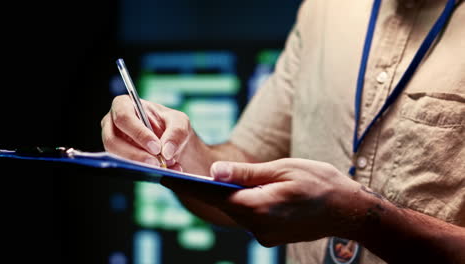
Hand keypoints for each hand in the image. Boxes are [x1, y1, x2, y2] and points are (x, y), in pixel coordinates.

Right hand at [101, 95, 200, 170]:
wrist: (171, 141)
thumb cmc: (170, 124)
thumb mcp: (180, 122)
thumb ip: (176, 133)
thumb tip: (166, 152)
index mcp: (124, 105)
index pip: (124, 117)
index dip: (138, 133)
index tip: (156, 147)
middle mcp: (112, 123)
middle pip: (113, 141)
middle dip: (136, 155)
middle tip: (157, 163)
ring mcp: (112, 141)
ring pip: (117, 157)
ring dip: (140, 165)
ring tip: (163, 167)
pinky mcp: (117, 157)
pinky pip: (125, 167)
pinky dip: (145, 171)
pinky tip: (165, 171)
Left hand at [162, 158, 362, 246]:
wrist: (348, 210)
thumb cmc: (320, 182)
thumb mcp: (283, 169)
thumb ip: (247, 173)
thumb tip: (214, 173)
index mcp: (259, 206)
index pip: (214, 196)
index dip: (189, 186)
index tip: (166, 177)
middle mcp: (257, 226)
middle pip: (222, 205)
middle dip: (203, 190)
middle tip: (181, 174)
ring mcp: (264, 235)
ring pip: (235, 212)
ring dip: (223, 197)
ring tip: (208, 179)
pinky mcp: (270, 236)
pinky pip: (248, 217)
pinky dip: (241, 204)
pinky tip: (240, 191)